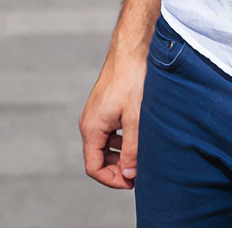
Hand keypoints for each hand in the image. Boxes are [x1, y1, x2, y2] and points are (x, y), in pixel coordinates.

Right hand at [79, 53, 146, 188]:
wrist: (132, 49)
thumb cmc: (132, 79)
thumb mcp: (135, 118)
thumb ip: (132, 149)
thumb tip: (130, 174)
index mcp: (91, 128)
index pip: (94, 168)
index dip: (112, 180)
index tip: (133, 182)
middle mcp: (90, 123)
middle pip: (98, 159)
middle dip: (118, 169)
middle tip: (140, 171)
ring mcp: (97, 114)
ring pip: (106, 146)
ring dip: (121, 154)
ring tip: (142, 155)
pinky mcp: (106, 107)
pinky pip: (111, 132)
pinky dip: (123, 140)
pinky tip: (139, 136)